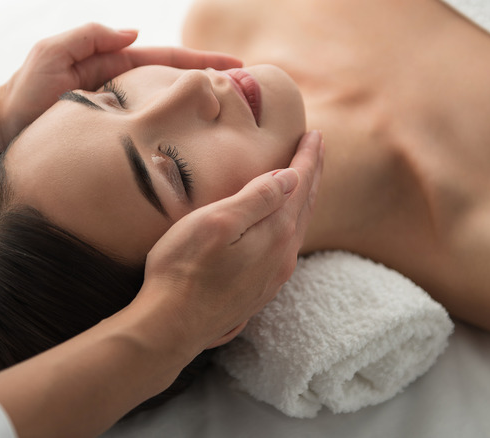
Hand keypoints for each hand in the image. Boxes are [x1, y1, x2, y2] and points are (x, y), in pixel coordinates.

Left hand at [0, 23, 241, 146]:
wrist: (2, 130)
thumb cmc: (23, 92)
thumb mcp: (51, 53)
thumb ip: (89, 38)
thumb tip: (134, 33)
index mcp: (116, 66)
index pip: (168, 60)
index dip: (202, 63)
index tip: (235, 67)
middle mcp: (126, 90)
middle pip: (177, 84)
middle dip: (212, 83)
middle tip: (248, 92)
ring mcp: (124, 116)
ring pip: (169, 110)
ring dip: (199, 111)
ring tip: (235, 117)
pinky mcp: (118, 139)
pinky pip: (152, 135)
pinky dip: (175, 136)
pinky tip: (196, 146)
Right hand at [141, 130, 323, 350]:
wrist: (172, 326)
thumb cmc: (184, 268)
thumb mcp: (217, 222)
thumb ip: (257, 198)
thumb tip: (292, 177)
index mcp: (276, 232)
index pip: (300, 184)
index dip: (308, 158)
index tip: (315, 135)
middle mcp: (283, 255)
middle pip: (305, 205)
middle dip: (312, 174)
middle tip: (317, 148)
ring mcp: (273, 275)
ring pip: (298, 227)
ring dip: (305, 199)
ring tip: (306, 180)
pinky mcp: (260, 289)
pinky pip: (287, 246)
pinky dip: (292, 222)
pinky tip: (285, 224)